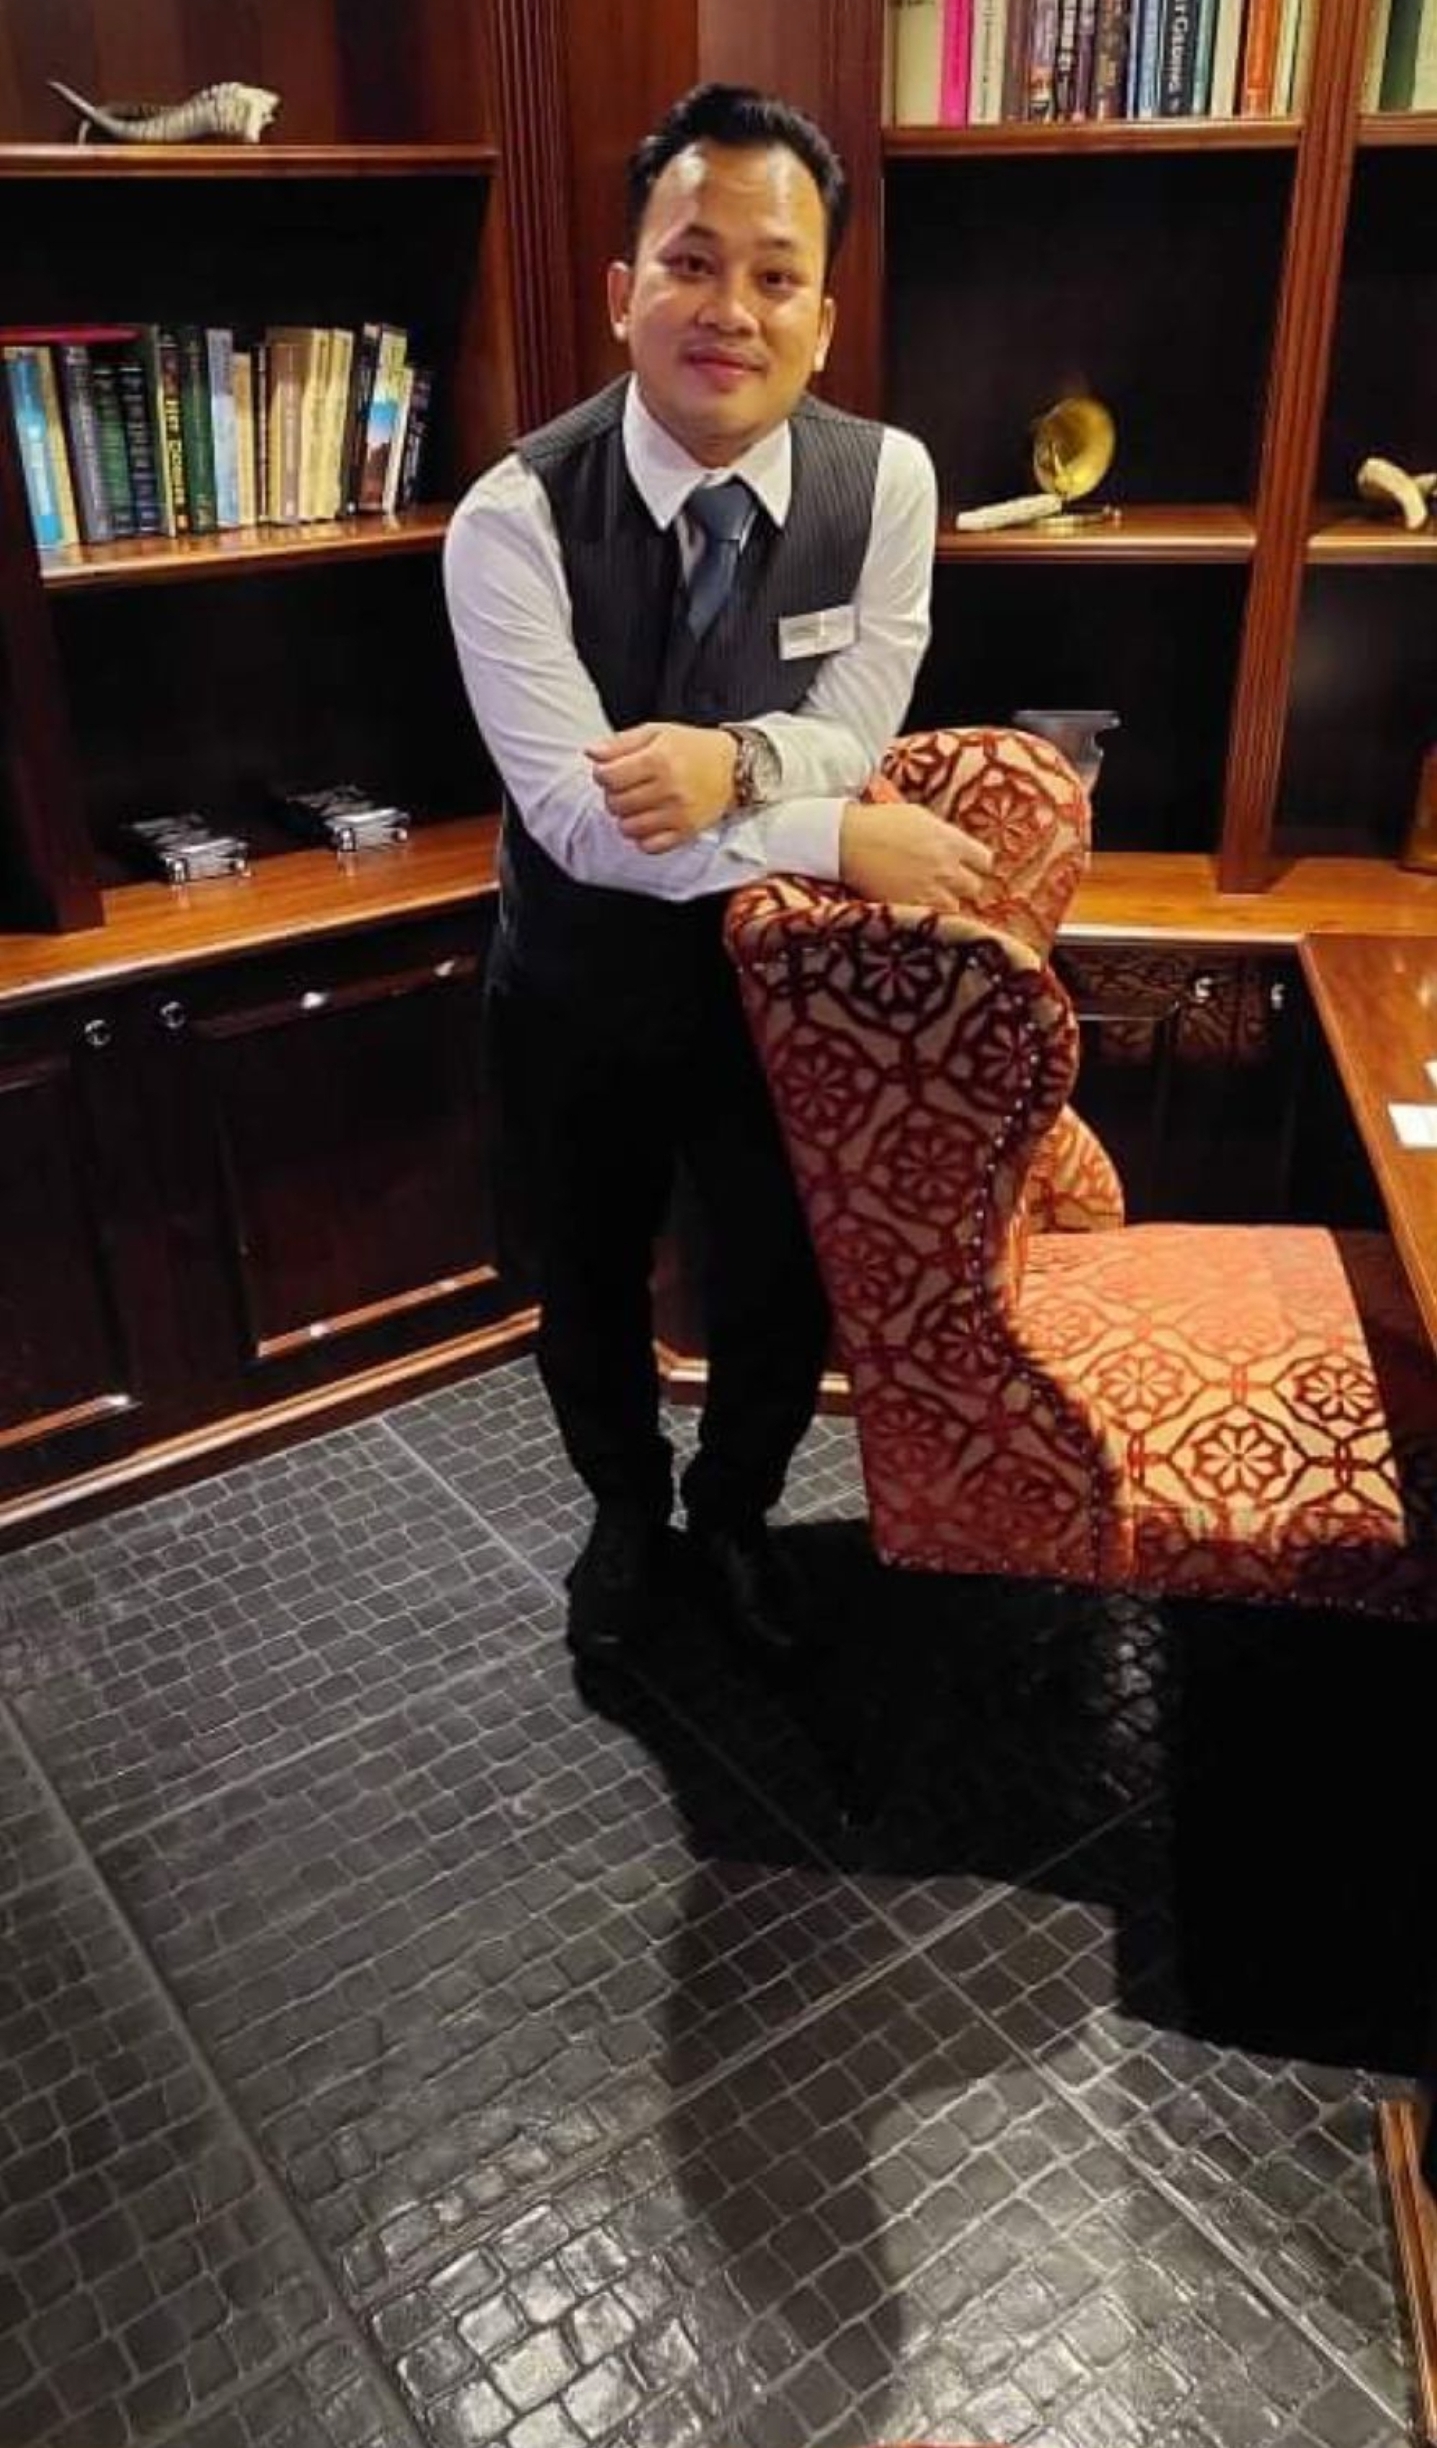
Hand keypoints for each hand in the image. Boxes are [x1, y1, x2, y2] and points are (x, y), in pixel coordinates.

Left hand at [587, 722, 736, 853]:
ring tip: (638, 804)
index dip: (602, 774)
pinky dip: (643, 837)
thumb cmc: (692, 748)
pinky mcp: (686, 832)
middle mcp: (669, 788)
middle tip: (627, 787)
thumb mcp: (656, 732)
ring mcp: (678, 813)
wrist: (734, 768)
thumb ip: (620, 743)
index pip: (608, 777)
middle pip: (615, 804)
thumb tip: (591, 753)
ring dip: (626, 817)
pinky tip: (649, 821)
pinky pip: (649, 846)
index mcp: (658, 759)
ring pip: (627, 828)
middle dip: (614, 795)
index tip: (611, 772)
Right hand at [838, 799, 995, 912]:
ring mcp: (929, 891)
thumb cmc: (879, 822)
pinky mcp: (911, 907)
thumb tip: (956, 845)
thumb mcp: (920, 817)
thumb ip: (944, 834)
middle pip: (973, 887)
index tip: (967, 866)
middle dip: (962, 885)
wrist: (848, 840)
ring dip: (945, 903)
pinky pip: (930, 918)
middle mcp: (946, 868)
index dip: (975, 865)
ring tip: (929, 896)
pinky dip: (926, 913)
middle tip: (946, 882)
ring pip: (954, 907)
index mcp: (951, 841)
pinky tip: (915, 904)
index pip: (985, 861)